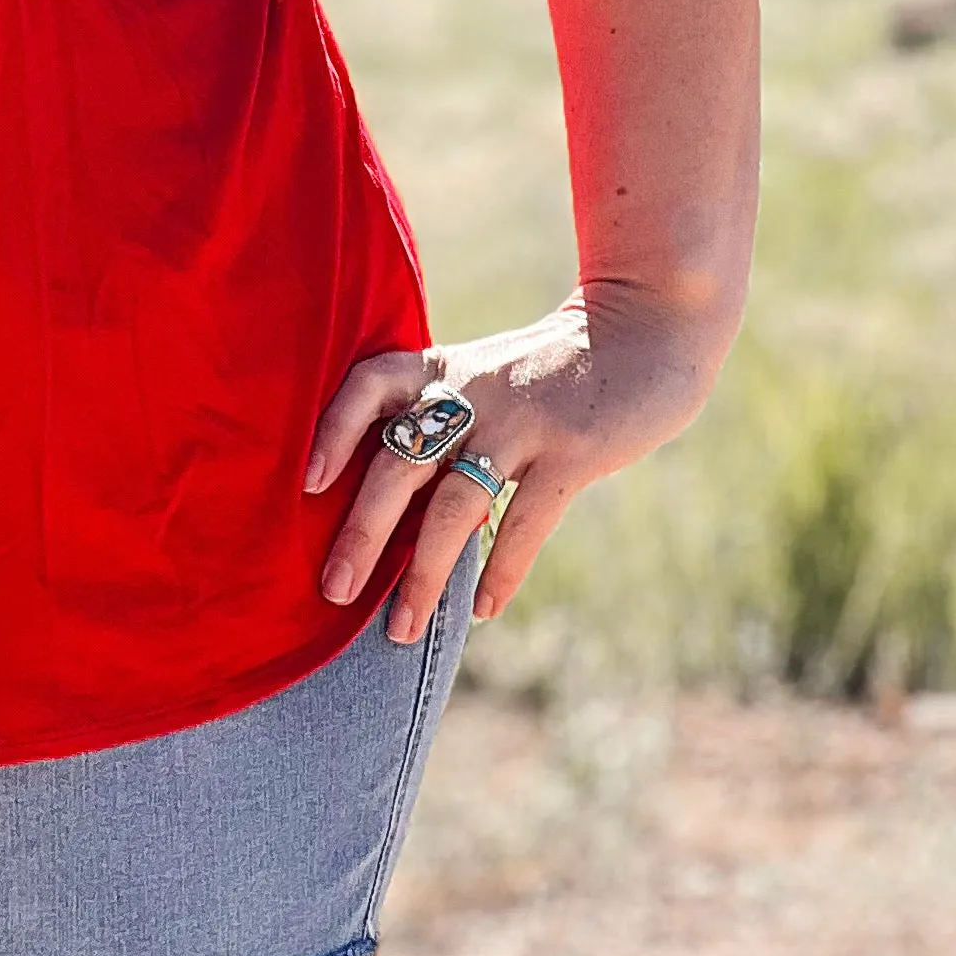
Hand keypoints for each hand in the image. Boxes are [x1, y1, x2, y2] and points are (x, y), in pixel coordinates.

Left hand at [307, 290, 717, 645]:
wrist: (646, 326)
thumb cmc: (554, 364)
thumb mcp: (486, 372)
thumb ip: (441, 416)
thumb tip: (385, 497)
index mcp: (444, 367)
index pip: (369, 385)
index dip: (334, 429)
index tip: (309, 483)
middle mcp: (472, 390)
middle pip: (400, 462)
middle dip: (363, 531)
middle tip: (335, 589)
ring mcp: (522, 420)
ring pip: (455, 504)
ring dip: (423, 573)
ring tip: (402, 629)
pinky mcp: (573, 450)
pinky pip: (527, 519)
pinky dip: (502, 569)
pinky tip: (483, 609)